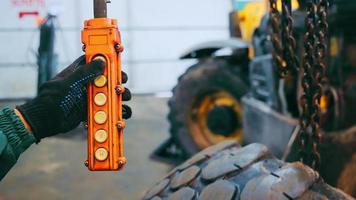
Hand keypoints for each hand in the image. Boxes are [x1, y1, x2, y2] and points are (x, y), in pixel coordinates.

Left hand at [17, 56, 131, 140]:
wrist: (45, 121)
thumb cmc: (52, 99)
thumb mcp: (68, 83)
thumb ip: (85, 72)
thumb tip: (102, 61)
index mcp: (78, 73)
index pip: (95, 62)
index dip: (107, 62)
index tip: (117, 64)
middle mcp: (85, 84)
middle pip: (107, 79)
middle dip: (117, 81)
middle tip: (122, 84)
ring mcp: (88, 98)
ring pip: (109, 94)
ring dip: (119, 96)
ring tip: (124, 98)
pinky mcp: (90, 111)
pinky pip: (106, 109)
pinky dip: (116, 111)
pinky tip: (121, 113)